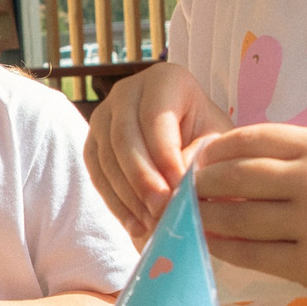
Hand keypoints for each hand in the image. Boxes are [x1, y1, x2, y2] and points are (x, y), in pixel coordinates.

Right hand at [85, 63, 233, 234]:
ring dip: (129, 196)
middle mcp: (127, 90)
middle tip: (162, 212)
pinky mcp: (93, 142)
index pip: (155, 118)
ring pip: (107, 159)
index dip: (165, 157)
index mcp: (165, 79)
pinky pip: (97, 174)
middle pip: (124, 138)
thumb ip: (198, 159)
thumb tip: (176, 185)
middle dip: (143, 180)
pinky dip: (116, 204)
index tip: (180, 190)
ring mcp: (104, 116)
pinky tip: (137, 226)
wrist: (190, 144)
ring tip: (154, 223)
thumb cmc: (208, 139)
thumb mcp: (214, 144)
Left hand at [192, 124, 306, 305]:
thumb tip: (236, 157)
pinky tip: (212, 244)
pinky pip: (254, 254)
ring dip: (206, 217)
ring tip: (189, 218)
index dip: (217, 149)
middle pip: (237, 176)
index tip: (199, 158)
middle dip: (202, 183)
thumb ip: (298, 155)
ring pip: (239, 216)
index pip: (251, 139)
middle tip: (182, 190)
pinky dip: (226, 248)